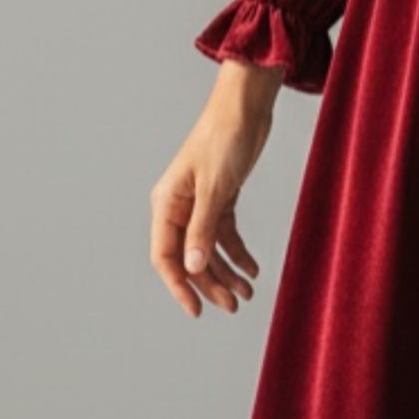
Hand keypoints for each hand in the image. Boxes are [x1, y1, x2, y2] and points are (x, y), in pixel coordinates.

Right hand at [149, 64, 281, 315]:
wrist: (245, 107)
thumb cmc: (224, 139)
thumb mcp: (215, 187)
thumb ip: (204, 229)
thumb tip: (193, 268)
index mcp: (167, 204)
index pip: (166, 257)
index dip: (179, 287)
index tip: (197, 311)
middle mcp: (179, 208)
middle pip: (190, 258)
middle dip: (210, 284)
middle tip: (234, 306)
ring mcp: (200, 204)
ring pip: (208, 249)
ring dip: (226, 272)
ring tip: (249, 293)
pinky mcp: (221, 198)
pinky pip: (225, 234)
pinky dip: (238, 252)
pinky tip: (253, 269)